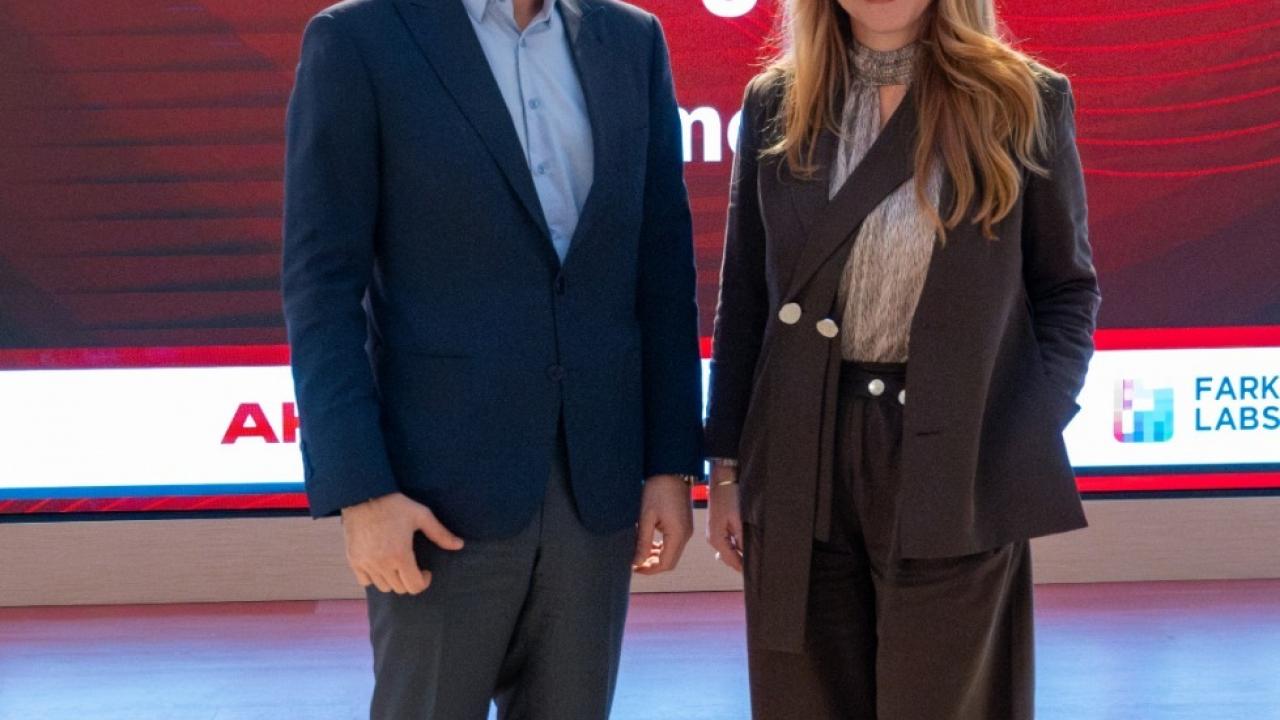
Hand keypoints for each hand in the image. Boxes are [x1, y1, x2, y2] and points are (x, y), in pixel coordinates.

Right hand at [340, 492, 463, 594]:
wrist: (364, 495)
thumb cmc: (394, 505)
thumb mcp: (421, 515)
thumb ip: (440, 533)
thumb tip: (459, 545)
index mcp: (400, 556)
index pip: (414, 587)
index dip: (423, 582)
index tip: (426, 571)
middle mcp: (382, 564)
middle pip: (400, 589)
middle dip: (410, 580)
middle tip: (412, 567)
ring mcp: (366, 563)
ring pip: (383, 587)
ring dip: (393, 580)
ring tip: (397, 565)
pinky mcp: (353, 560)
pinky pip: (365, 581)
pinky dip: (374, 578)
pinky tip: (380, 564)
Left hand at [633, 475, 693, 574]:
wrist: (672, 471)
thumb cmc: (658, 490)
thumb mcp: (646, 517)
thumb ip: (642, 542)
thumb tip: (637, 562)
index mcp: (678, 534)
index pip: (665, 563)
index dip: (649, 569)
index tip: (633, 568)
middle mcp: (685, 535)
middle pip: (669, 561)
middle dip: (652, 565)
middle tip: (634, 563)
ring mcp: (686, 530)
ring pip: (671, 553)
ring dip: (656, 557)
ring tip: (638, 553)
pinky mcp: (683, 525)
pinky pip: (673, 543)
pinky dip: (661, 548)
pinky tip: (648, 543)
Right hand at [706, 465, 742, 571]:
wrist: (721, 480)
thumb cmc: (728, 496)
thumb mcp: (737, 519)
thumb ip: (740, 538)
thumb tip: (744, 552)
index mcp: (716, 538)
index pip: (731, 560)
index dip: (742, 567)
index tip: (752, 574)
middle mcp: (712, 539)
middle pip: (728, 558)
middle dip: (740, 563)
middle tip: (754, 568)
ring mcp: (713, 533)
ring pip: (728, 551)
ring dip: (738, 555)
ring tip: (750, 559)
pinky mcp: (716, 528)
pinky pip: (727, 542)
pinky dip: (735, 547)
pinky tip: (743, 546)